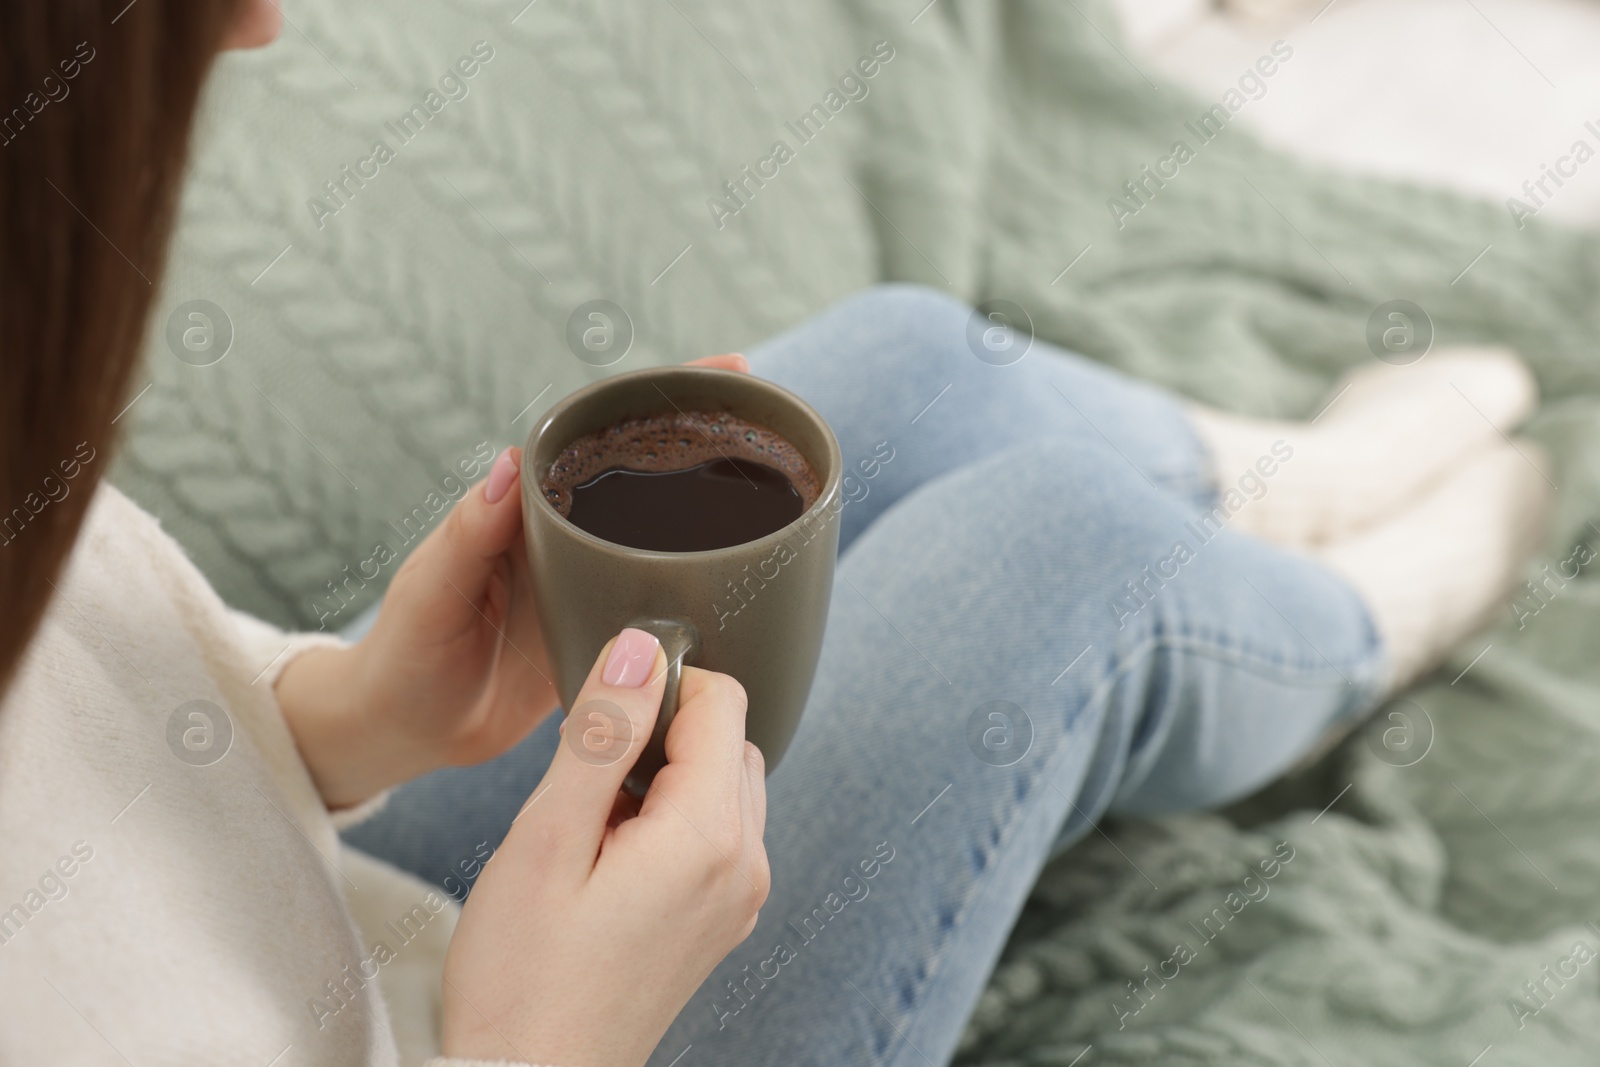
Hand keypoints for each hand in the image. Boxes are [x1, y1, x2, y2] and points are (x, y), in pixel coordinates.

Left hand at [275, 354, 749, 808]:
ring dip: (709, 513)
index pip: (597, 434)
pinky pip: (660, 604)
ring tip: (774, 487)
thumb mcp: (432, 586)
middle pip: (643, 475)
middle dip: (703, 439)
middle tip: (766, 416)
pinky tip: (745, 591)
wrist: (404, 730)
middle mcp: (565, 537)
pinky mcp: (603, 637)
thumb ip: (469, 531)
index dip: (657, 397)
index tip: (721, 370)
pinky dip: (701, 591)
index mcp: (527, 510)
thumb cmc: (404, 651)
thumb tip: (509, 462)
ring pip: (660, 537)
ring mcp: (588, 586)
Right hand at [441, 628, 769, 1066]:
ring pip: (724, 785)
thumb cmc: (522, 977)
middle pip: (730, 740)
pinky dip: (670, 820)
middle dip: (664, 732)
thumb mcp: (546, 838)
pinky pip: (715, 835)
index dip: (660, 686)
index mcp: (709, 838)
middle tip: (588, 775)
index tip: (601, 716)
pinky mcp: (721, 921)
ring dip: (666, 776)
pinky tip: (608, 856)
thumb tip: (641, 648)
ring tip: (592, 824)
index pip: (723, 702)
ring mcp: (739, 899)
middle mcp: (745, 865)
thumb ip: (602, 734)